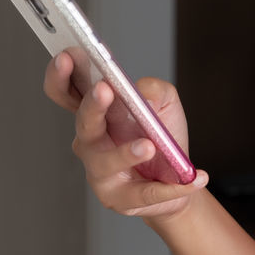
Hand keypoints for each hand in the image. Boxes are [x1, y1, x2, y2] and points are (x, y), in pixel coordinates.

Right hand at [43, 52, 208, 223]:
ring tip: (149, 145)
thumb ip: (154, 90)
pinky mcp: (120, 199)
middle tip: (105, 89)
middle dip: (92, 105)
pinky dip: (170, 187)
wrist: (178, 179)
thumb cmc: (162, 136)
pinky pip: (145, 193)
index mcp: (96, 114)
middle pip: (83, 123)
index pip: (67, 92)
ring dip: (127, 152)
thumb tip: (142, 92)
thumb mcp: (165, 104)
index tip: (67, 55)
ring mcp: (101, 172)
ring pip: (106, 161)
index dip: (60, 75)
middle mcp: (91, 142)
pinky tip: (193, 178)